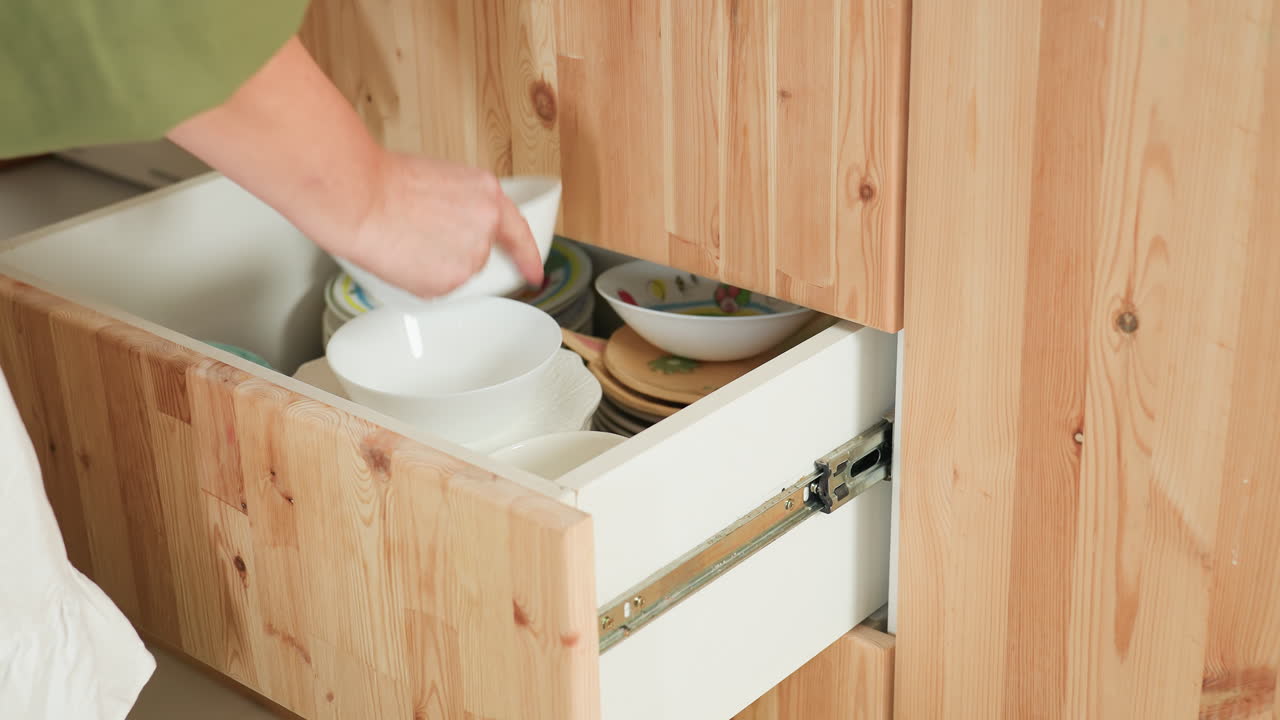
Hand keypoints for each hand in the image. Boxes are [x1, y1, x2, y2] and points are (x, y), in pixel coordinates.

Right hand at [165, 37, 543, 299]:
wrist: (360, 197)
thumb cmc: (384, 183)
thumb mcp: (440, 181)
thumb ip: (462, 208)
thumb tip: (455, 230)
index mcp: (488, 195)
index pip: (518, 232)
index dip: (527, 256)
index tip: (533, 273)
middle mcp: (487, 227)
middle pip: (479, 255)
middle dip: (454, 252)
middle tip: (421, 239)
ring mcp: (472, 256)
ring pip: (457, 273)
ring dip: (435, 265)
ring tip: (407, 240)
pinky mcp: (451, 280)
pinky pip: (439, 288)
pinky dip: (421, 279)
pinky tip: (404, 256)